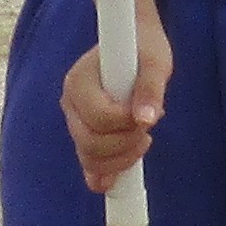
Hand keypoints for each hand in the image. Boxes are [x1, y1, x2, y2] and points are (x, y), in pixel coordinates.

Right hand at [60, 16, 172, 195]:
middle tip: (149, 131)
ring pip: (88, 156)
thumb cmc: (145, 49)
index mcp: (80, 80)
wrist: (136, 44)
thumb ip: (150, 88)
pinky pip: (87, 163)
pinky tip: (116, 181)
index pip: (99, 117)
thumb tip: (147, 119)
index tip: (149, 114)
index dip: (126, 124)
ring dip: (121, 159)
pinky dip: (102, 174)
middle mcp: (70, 102)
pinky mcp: (84, 133)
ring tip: (144, 139)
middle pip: (90, 142)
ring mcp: (74, 120)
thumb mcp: (155, 61)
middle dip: (125, 144)